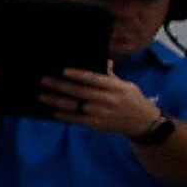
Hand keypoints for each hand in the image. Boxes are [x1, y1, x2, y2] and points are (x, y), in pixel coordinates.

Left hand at [44, 65, 162, 135]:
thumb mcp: (126, 86)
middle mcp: (108, 100)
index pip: (94, 79)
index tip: (63, 70)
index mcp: (116, 88)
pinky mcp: (98, 125)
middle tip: (44, 80)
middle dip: (61, 86)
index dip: (78, 75)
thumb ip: (111, 76)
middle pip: (81, 92)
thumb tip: (104, 60)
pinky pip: (78, 120)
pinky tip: (54, 111)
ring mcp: (102, 114)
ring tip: (42, 96)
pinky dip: (65, 116)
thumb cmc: (133, 100)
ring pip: (76, 107)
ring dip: (57, 101)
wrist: (144, 123)